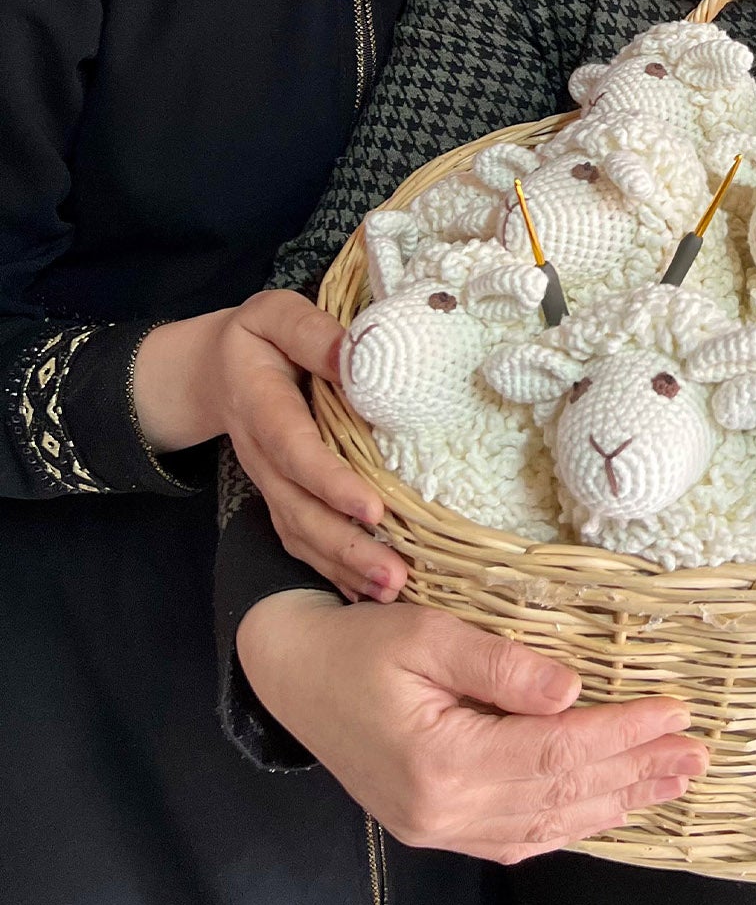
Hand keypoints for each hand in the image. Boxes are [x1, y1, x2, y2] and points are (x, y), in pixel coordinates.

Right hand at [134, 293, 405, 601]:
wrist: (212, 369)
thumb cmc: (257, 337)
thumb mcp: (274, 314)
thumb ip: (310, 331)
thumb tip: (353, 355)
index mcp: (261, 405)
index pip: (295, 450)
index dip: (330, 483)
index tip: (373, 509)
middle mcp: (261, 454)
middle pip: (299, 509)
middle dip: (345, 545)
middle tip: (394, 574)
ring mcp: (268, 482)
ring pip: (299, 533)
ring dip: (343, 566)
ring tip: (392, 590)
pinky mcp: (279, 496)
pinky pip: (301, 539)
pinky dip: (332, 568)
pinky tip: (366, 590)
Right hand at [237, 591, 708, 863]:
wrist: (292, 676)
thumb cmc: (358, 644)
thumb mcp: (427, 634)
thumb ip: (500, 665)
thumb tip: (572, 691)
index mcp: (440, 762)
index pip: (555, 751)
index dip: (621, 734)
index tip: (674, 712)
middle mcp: (441, 811)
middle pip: (559, 795)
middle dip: (634, 773)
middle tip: (696, 755)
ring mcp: (436, 829)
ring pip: (545, 825)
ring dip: (614, 803)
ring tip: (671, 783)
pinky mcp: (434, 827)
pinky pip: (515, 837)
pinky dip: (569, 823)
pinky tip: (607, 807)